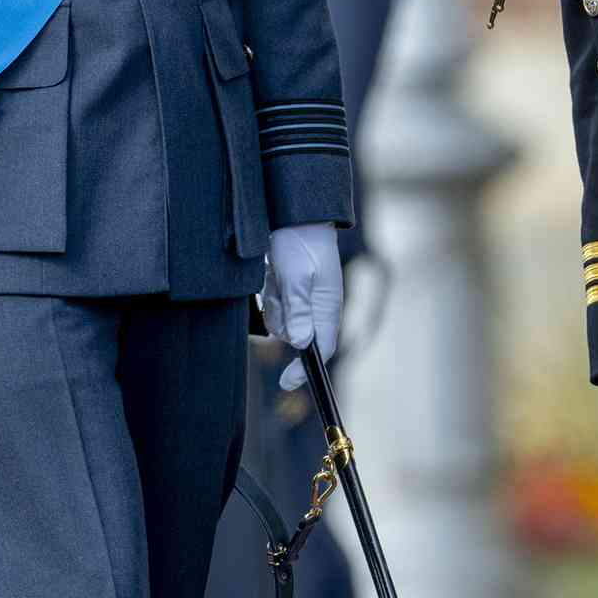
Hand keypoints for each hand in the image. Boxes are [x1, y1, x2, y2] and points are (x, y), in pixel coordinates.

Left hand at [260, 223, 342, 390]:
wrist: (293, 215)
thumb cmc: (300, 243)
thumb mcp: (296, 276)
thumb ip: (298, 310)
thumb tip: (301, 343)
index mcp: (327, 306)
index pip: (322, 348)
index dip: (306, 369)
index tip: (287, 382)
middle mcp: (318, 306)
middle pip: (297, 336)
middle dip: (282, 324)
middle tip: (277, 297)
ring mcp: (305, 299)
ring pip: (283, 323)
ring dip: (274, 308)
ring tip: (275, 281)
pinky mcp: (292, 291)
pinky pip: (277, 307)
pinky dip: (270, 297)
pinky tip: (272, 277)